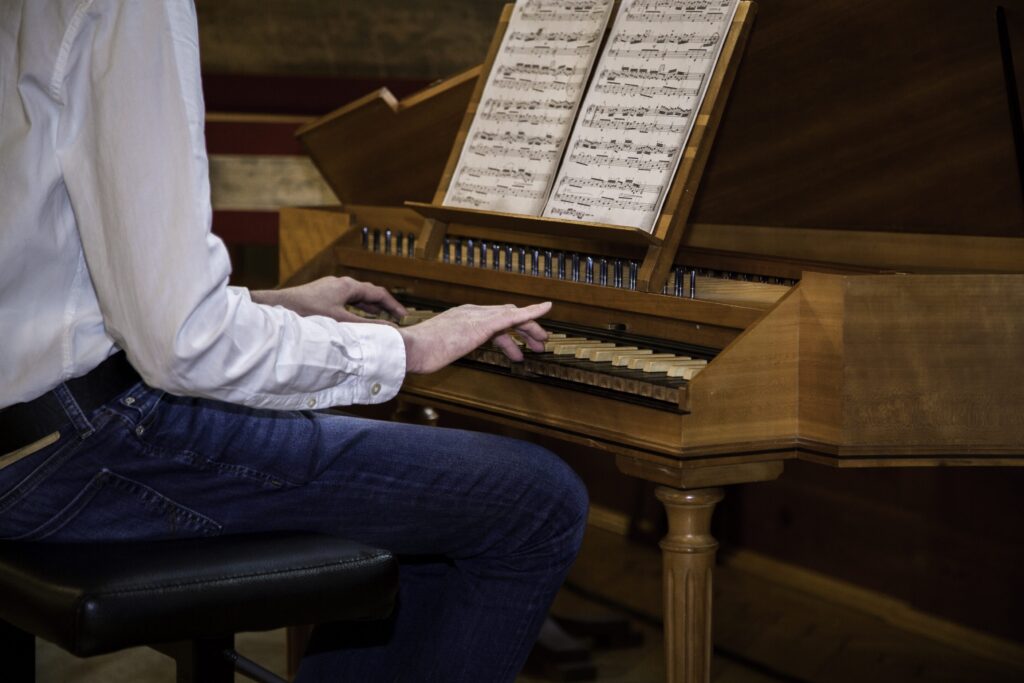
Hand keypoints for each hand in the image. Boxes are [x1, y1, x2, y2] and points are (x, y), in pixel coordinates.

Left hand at [251, 276, 406, 322]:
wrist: (276, 307)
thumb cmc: (307, 313)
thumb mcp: (341, 323)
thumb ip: (366, 327)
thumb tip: (389, 331)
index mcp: (348, 286)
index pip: (378, 293)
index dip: (394, 306)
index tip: (405, 317)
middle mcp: (341, 283)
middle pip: (369, 294)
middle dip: (384, 306)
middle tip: (396, 319)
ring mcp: (330, 288)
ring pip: (357, 297)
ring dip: (370, 308)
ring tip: (381, 319)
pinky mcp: (321, 294)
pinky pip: (346, 300)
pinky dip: (356, 309)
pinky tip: (355, 318)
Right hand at [398, 302, 550, 373]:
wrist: (411, 348)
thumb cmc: (417, 353)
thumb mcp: (434, 350)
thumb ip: (442, 349)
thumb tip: (437, 356)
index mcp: (460, 316)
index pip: (490, 321)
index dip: (507, 334)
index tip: (517, 346)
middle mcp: (470, 312)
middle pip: (505, 316)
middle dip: (523, 329)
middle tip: (537, 344)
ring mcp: (477, 316)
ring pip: (513, 316)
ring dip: (530, 328)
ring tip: (542, 344)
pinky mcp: (483, 323)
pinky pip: (513, 316)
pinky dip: (531, 312)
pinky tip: (545, 309)